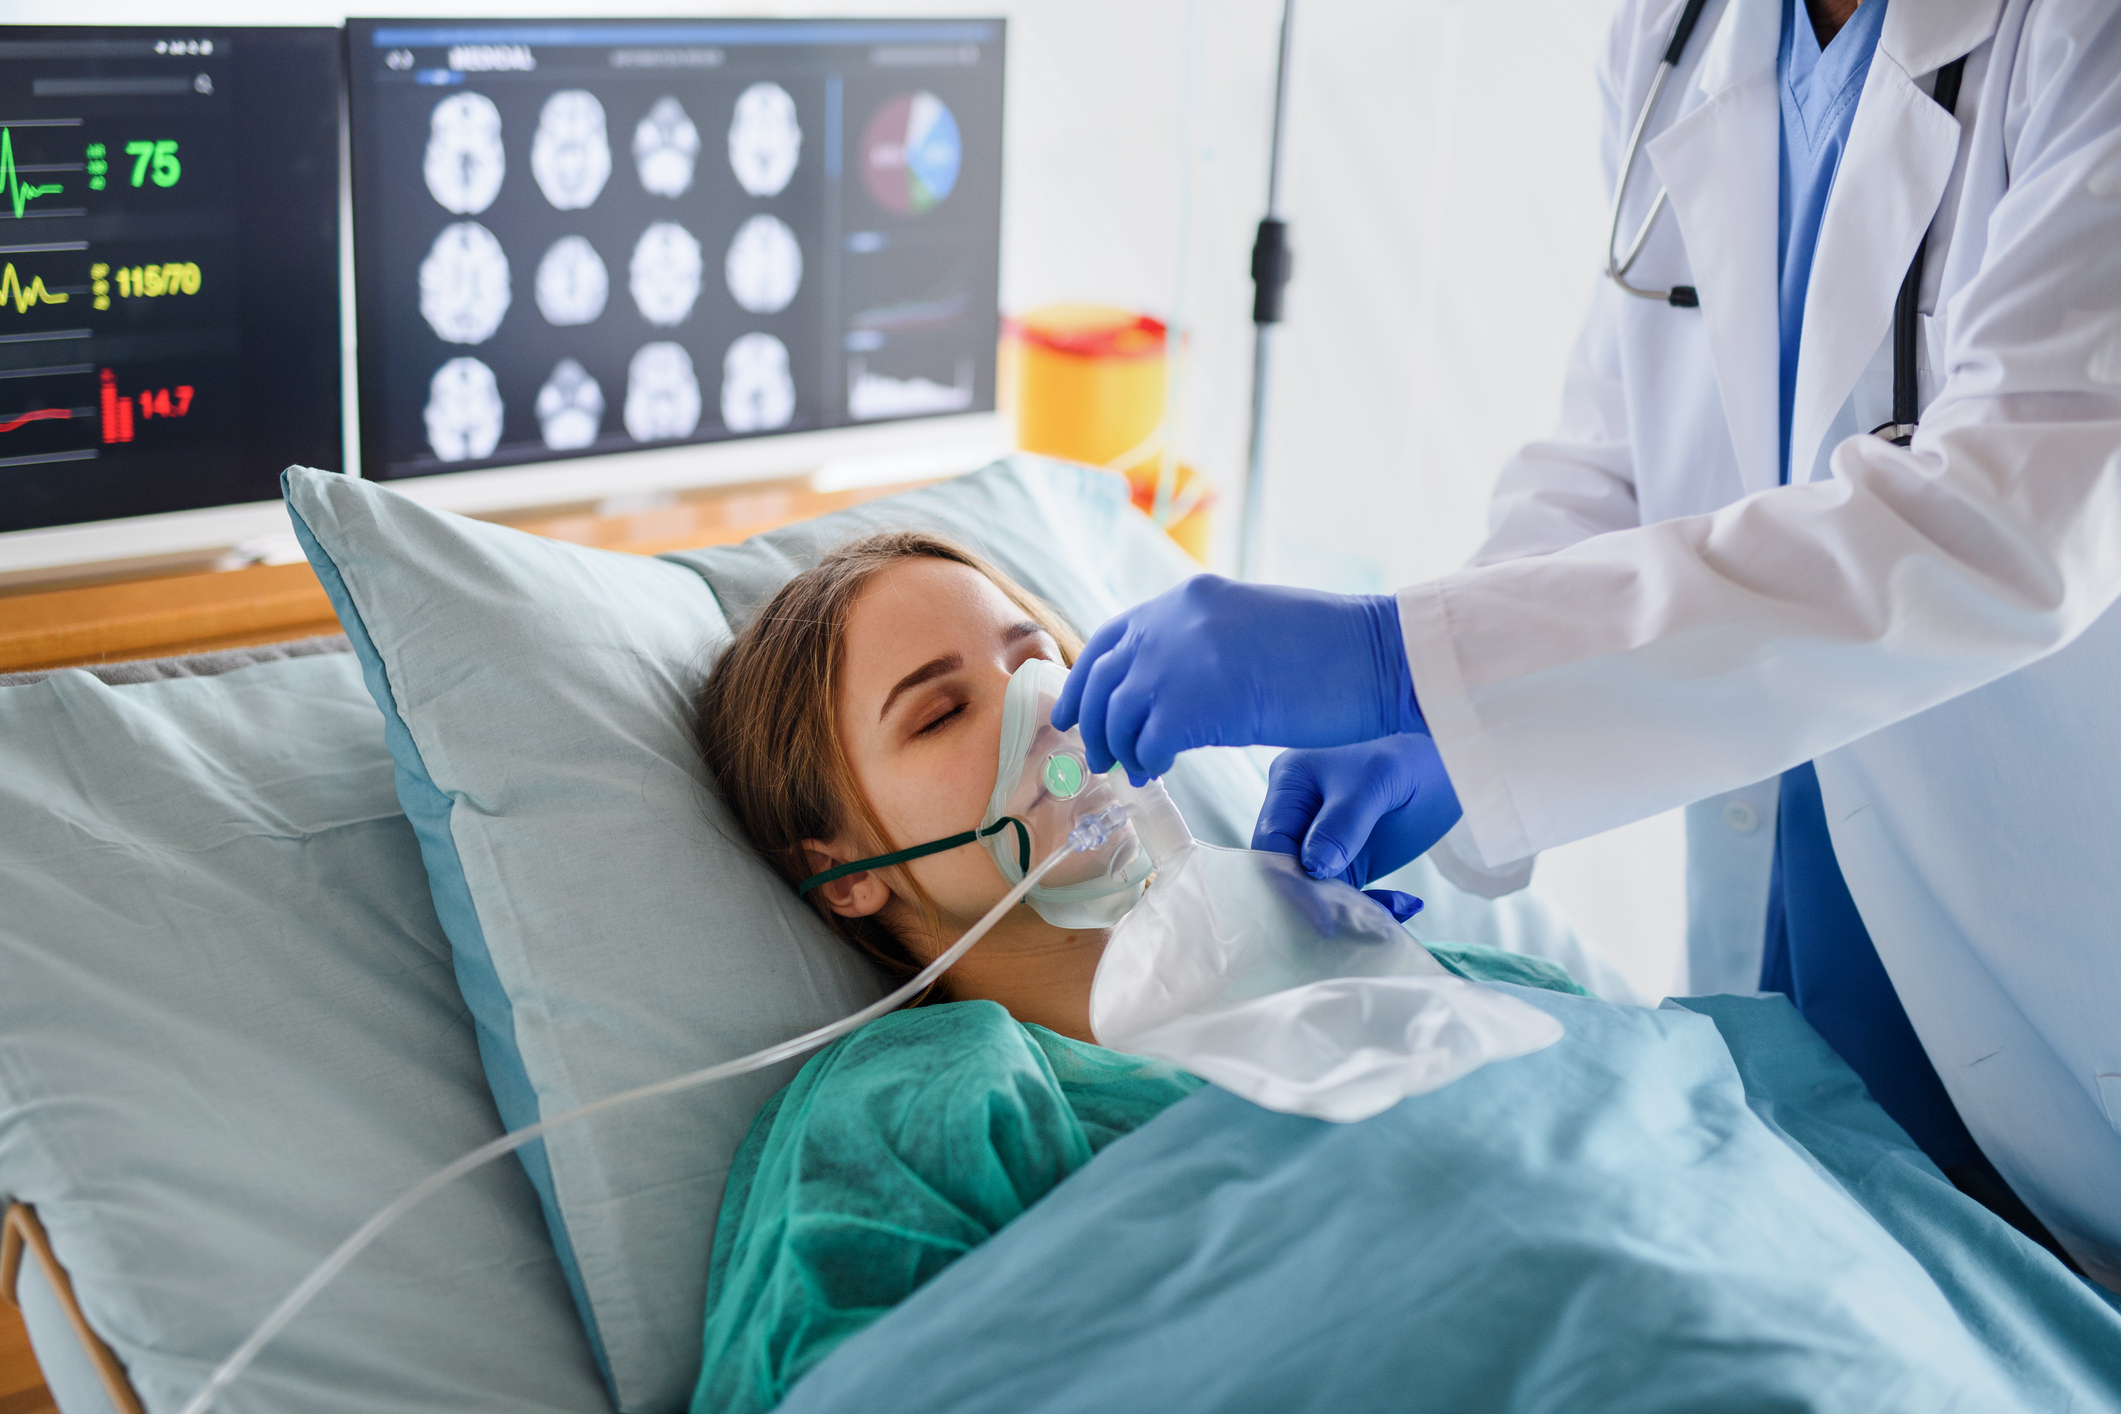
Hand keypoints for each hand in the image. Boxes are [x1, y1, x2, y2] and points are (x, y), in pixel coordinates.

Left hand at [1052, 576, 1422, 781]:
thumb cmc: (1333, 649)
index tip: (1077, 712)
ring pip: (1118, 715)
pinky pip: (1147, 743)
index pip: (1112, 638)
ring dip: (1119, 748)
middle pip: (1104, 679)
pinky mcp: (1195, 706)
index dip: (1086, 679)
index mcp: (1187, 598)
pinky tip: (1160, 773)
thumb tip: (1169, 683)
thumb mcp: (1250, 625)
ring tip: (1136, 771)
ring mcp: (1180, 662)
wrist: (1378, 657)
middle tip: (1098, 758)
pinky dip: (1147, 762)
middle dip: (1094, 723)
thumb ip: (1202, 642)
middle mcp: (1173, 622)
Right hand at [1251, 735, 1462, 906]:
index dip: (1291, 879)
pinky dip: (1371, 907)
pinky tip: (1403, 905)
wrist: (1448, 766)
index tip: (1323, 914)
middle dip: (1320, 901)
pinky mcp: (1345, 861)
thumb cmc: (1407, 760)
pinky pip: (1345, 895)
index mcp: (1290, 784)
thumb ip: (1343, 824)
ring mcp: (1319, 840)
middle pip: (1287, 870)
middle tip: (1363, 919)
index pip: (1271, 842)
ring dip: (1351, 909)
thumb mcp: (1377, 782)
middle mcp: (1297, 814)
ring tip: (1394, 912)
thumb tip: (1313, 868)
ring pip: (1316, 890)